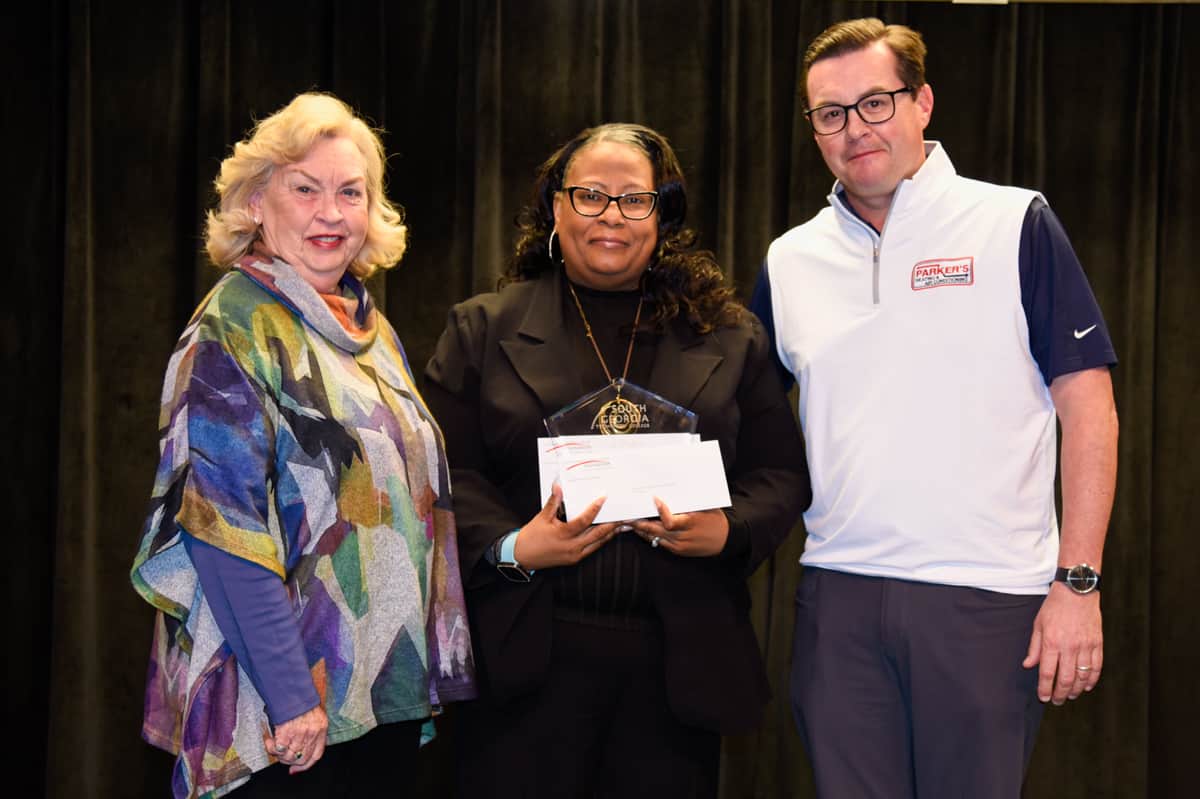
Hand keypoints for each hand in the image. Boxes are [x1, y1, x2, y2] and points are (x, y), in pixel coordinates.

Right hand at [262, 705, 327, 773]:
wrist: (291, 689)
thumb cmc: (301, 701)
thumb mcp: (314, 715)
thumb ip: (312, 731)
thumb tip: (301, 751)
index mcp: (321, 729)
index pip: (316, 755)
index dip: (305, 766)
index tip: (296, 769)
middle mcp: (312, 733)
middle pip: (302, 759)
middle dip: (290, 762)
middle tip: (282, 757)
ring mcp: (299, 734)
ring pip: (289, 757)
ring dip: (280, 756)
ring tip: (275, 748)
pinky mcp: (286, 732)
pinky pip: (278, 750)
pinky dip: (271, 748)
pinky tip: (269, 741)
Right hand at [513, 485, 621, 570]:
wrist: (522, 556)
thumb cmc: (531, 536)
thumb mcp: (542, 517)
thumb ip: (553, 502)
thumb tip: (558, 486)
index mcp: (563, 534)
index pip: (584, 521)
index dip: (595, 509)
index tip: (603, 499)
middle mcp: (572, 547)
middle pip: (597, 534)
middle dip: (611, 525)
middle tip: (622, 516)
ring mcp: (574, 555)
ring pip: (597, 544)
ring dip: (609, 534)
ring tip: (620, 525)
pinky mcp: (574, 560)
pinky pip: (592, 549)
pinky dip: (600, 541)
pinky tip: (607, 534)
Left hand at [630, 498, 728, 556]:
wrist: (725, 540)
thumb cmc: (714, 518)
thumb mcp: (705, 507)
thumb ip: (688, 502)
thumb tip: (672, 487)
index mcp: (690, 523)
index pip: (670, 521)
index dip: (661, 511)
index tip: (654, 499)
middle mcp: (683, 537)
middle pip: (655, 531)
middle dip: (639, 523)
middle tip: (626, 515)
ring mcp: (679, 546)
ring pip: (654, 538)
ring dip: (641, 530)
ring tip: (628, 522)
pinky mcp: (678, 551)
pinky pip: (659, 543)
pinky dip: (649, 535)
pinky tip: (641, 529)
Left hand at [1022, 583, 1102, 704]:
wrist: (1077, 591)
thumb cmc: (1054, 607)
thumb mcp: (1038, 625)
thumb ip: (1034, 648)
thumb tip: (1028, 665)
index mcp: (1051, 642)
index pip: (1047, 673)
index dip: (1045, 689)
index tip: (1043, 697)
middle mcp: (1069, 647)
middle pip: (1066, 679)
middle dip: (1060, 694)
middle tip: (1057, 701)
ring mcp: (1086, 646)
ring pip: (1082, 676)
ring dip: (1076, 690)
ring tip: (1071, 695)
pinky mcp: (1098, 643)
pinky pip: (1097, 667)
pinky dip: (1092, 679)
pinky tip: (1087, 686)